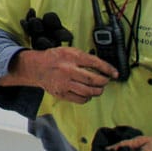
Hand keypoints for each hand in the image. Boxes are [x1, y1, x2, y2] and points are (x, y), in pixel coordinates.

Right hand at [0, 46, 117, 103]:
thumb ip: (84, 57)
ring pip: (89, 92)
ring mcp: (64, 83)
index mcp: (70, 57)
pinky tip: (87, 92)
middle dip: (104, 82)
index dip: (108, 69)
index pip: (95, 63)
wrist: (36, 67)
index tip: (115, 73)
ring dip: (98, 91)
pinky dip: (88, 97)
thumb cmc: (54, 58)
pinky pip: (81, 99)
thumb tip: (103, 67)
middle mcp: (68, 70)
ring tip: (98, 88)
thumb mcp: (68, 51)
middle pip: (94, 80)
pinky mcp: (62, 93)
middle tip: (105, 80)